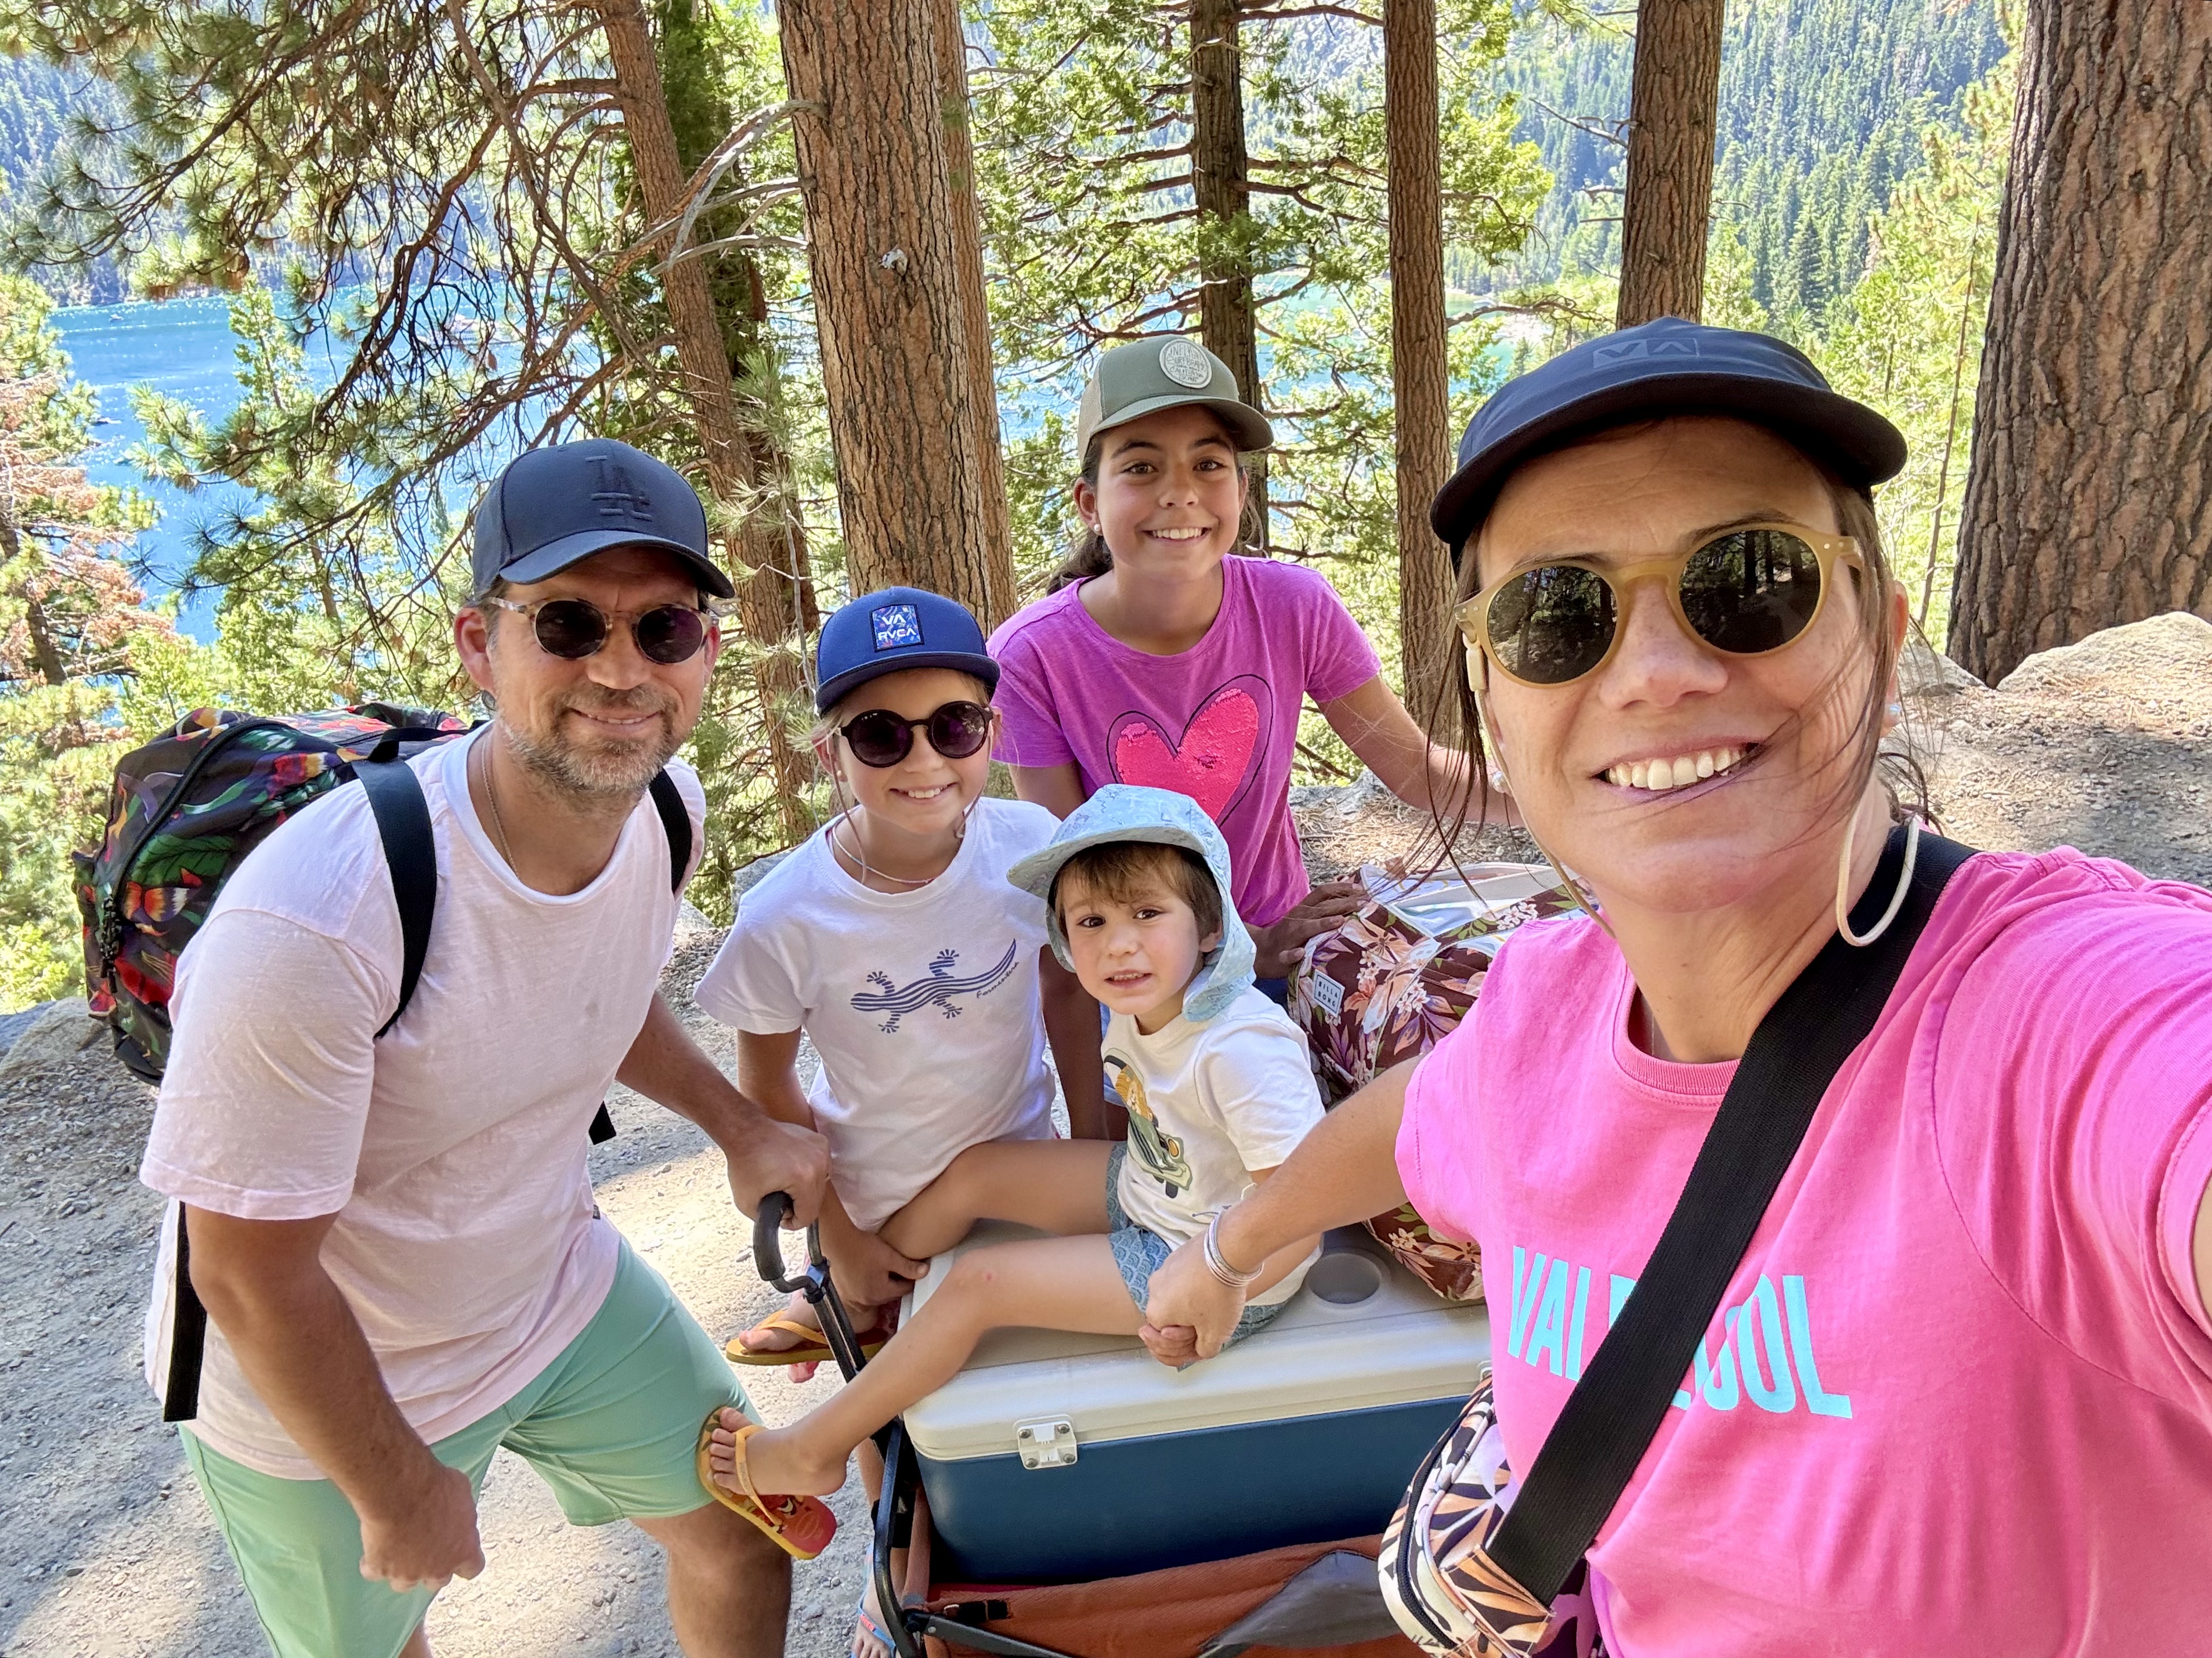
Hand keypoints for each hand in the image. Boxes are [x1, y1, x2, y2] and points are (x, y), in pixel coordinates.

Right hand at [356, 1458, 483, 1592]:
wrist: (400, 1490)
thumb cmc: (436, 1487)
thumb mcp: (461, 1492)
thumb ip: (461, 1512)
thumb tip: (456, 1513)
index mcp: (463, 1550)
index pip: (472, 1569)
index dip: (463, 1562)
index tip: (456, 1553)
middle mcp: (437, 1569)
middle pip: (437, 1582)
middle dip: (431, 1568)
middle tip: (424, 1548)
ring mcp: (407, 1573)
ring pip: (404, 1584)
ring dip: (402, 1570)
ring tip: (396, 1549)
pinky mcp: (380, 1569)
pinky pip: (373, 1572)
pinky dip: (372, 1562)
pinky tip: (372, 1548)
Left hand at [721, 1114, 831, 1226]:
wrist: (745, 1131)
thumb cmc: (745, 1160)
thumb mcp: (747, 1202)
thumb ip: (768, 1219)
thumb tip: (784, 1219)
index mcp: (803, 1178)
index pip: (809, 1214)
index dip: (794, 1222)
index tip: (783, 1218)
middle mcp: (818, 1163)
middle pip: (817, 1200)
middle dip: (799, 1206)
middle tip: (781, 1202)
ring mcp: (821, 1150)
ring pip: (821, 1184)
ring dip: (805, 1190)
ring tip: (786, 1186)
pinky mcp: (819, 1142)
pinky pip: (821, 1167)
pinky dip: (810, 1173)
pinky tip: (793, 1171)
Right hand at [822, 1218, 928, 1308]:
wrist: (838, 1242)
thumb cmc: (864, 1247)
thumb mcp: (889, 1256)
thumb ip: (907, 1266)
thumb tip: (925, 1272)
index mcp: (880, 1293)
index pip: (904, 1289)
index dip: (911, 1278)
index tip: (913, 1269)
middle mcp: (868, 1300)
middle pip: (890, 1293)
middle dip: (897, 1283)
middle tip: (900, 1269)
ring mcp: (855, 1298)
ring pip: (878, 1294)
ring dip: (883, 1285)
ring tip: (885, 1270)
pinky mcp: (847, 1292)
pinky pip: (865, 1292)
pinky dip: (870, 1285)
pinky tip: (870, 1273)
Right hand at [1139, 1236, 1247, 1365]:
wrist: (1228, 1250)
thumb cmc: (1218, 1291)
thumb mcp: (1215, 1334)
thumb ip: (1202, 1350)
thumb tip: (1200, 1349)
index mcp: (1156, 1313)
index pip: (1161, 1344)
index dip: (1183, 1351)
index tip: (1199, 1345)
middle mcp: (1153, 1291)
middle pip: (1166, 1322)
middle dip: (1185, 1331)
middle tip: (1207, 1328)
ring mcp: (1164, 1271)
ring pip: (1175, 1301)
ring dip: (1191, 1310)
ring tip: (1213, 1307)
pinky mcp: (1177, 1258)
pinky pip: (1182, 1282)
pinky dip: (1195, 1290)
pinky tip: (1213, 1289)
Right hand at [1249, 880, 1363, 977]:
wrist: (1262, 952)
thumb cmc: (1291, 935)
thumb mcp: (1305, 917)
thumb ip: (1323, 908)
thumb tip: (1350, 896)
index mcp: (1304, 909)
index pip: (1322, 892)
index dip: (1341, 888)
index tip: (1361, 888)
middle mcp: (1298, 920)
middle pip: (1321, 908)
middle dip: (1342, 905)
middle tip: (1364, 903)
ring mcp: (1289, 937)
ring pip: (1305, 929)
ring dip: (1322, 924)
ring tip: (1340, 921)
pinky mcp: (1282, 956)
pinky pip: (1287, 955)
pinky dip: (1294, 954)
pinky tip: (1301, 953)